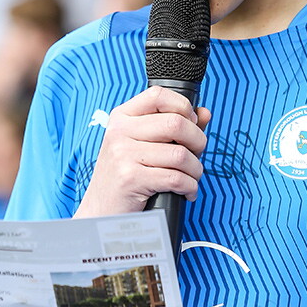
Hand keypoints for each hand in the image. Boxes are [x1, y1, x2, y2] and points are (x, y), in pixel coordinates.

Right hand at [74, 86, 210, 218]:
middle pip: (176, 123)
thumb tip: (205, 113)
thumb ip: (175, 128)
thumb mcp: (144, 146)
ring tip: (191, 177)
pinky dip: (189, 187)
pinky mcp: (130, 178)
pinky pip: (176, 178)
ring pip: (180, 154)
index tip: (191, 122)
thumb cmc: (126, 177)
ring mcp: (123, 154)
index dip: (183, 106)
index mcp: (122, 118)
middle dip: (198, 141)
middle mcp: (120, 132)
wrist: (101, 211)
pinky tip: (186, 192)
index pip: (158, 95)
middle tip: (196, 154)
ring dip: (195, 169)